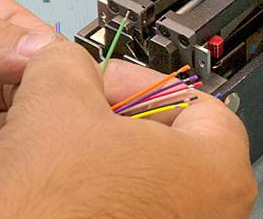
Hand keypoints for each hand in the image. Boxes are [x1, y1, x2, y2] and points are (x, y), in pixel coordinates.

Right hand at [0, 42, 256, 218]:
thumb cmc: (49, 209)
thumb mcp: (53, 101)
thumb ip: (66, 61)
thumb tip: (64, 60)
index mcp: (213, 171)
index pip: (189, 99)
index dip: (134, 81)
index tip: (99, 81)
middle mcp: (206, 214)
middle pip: (160, 136)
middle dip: (105, 115)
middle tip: (70, 111)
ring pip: (133, 172)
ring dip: (90, 150)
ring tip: (51, 145)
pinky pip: (119, 205)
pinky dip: (89, 186)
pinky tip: (52, 182)